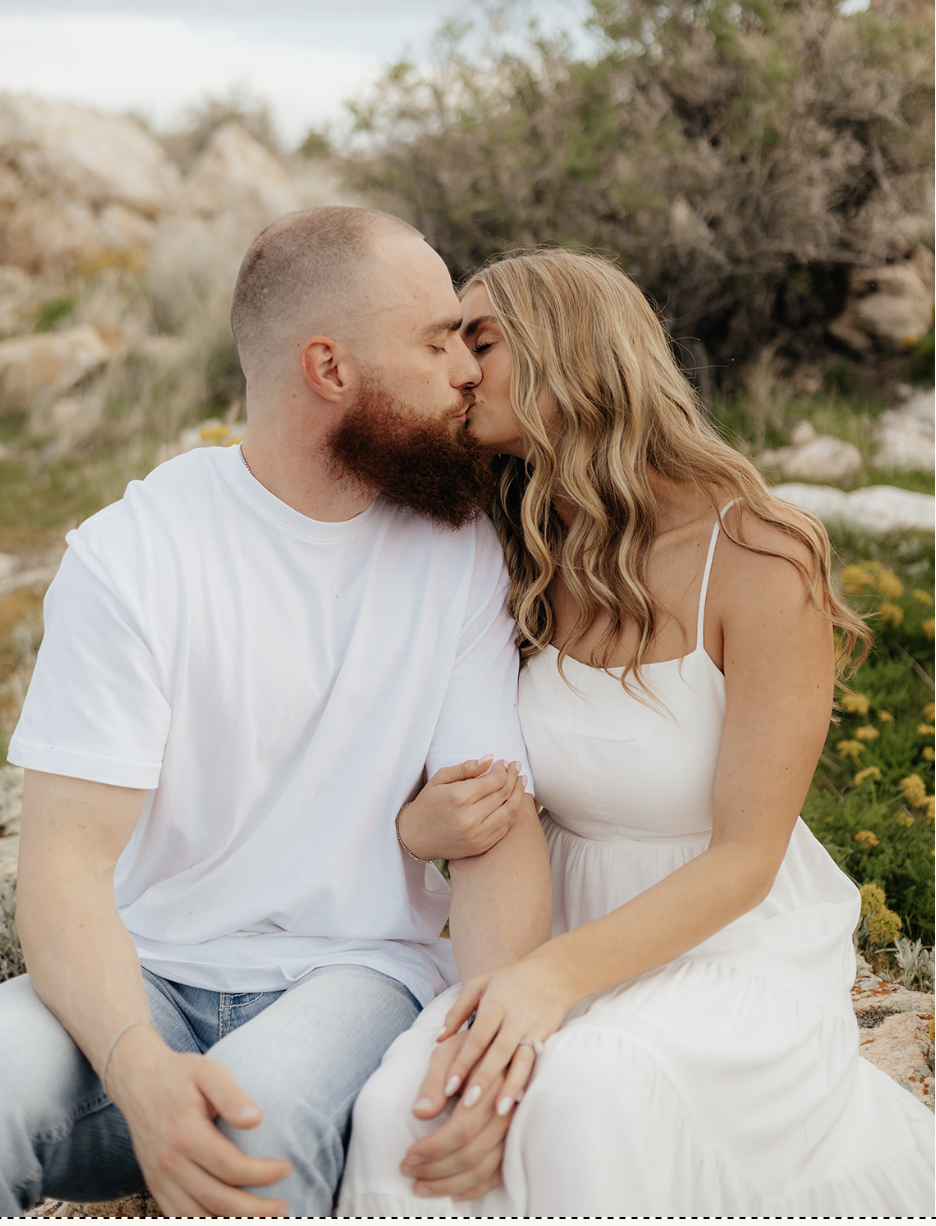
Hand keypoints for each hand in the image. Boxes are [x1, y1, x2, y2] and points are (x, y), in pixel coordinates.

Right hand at [107, 1028, 291, 1215]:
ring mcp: (159, 1178)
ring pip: (197, 1217)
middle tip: (284, 1207)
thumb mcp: (208, 1071)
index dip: (262, 1174)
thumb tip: (256, 1119)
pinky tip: (229, 1219)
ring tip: (262, 1218)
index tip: (287, 1169)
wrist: (137, 1081)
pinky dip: (205, 1223)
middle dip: (255, 1210)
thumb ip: (232, 1094)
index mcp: (185, 1134)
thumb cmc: (180, 1074)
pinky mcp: (154, 1185)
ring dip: (231, 1223)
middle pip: (216, 1200)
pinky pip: (178, 1217)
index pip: (230, 1167)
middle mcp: (169, 1163)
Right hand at [397, 757, 526, 861]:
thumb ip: (466, 767)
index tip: (504, 762)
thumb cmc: (427, 804)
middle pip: (504, 794)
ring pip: (510, 812)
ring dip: (518, 795)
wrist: (415, 837)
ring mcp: (477, 835)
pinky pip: (505, 828)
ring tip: (521, 782)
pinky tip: (513, 802)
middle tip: (516, 767)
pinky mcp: (480, 846)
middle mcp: (470, 818)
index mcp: (459, 797)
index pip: (495, 780)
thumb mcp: (440, 779)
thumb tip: (490, 759)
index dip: (503, 769)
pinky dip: (512, 813)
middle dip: (513, 777)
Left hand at [400, 1032, 510, 1201]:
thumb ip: (434, 1081)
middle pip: (472, 1152)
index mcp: (491, 1084)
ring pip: (485, 1167)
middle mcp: (508, 1109)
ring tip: (421, 1186)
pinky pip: (499, 1173)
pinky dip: (476, 1189)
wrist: (499, 1044)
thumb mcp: (447, 1052)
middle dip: (435, 1168)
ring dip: (450, 1183)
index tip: (406, 1156)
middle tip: (407, 1172)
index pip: (461, 1129)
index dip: (431, 1148)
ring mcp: (515, 1126)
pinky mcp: (516, 1139)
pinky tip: (453, 1194)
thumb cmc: (467, 1048)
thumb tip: (420, 1112)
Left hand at [434, 952, 579, 1118]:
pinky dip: (528, 1082)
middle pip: (498, 1052)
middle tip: (467, 1105)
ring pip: (520, 1061)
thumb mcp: (479, 984)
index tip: (448, 1087)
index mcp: (496, 1003)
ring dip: (509, 1086)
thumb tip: (437, 1039)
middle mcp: (516, 1018)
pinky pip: (536, 1064)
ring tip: (497, 1111)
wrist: (554, 973)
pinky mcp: (547, 1039)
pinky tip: (520, 1102)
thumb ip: (457, 1011)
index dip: (463, 1062)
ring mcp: (534, 1029)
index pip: (478, 1037)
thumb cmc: (508, 980)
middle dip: (483, 1079)